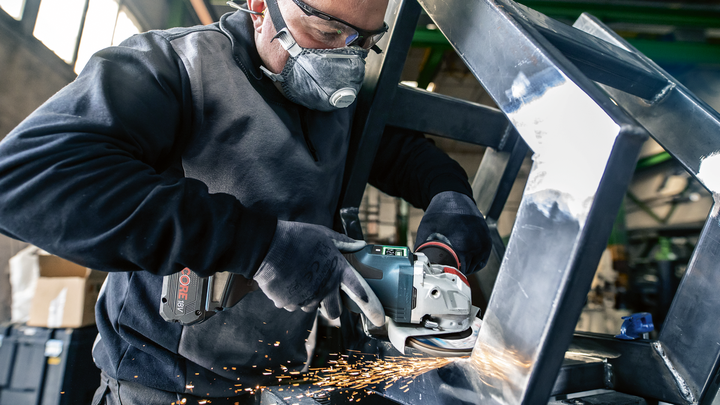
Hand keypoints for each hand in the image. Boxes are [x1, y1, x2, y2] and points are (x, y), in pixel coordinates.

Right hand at [254, 220, 384, 325]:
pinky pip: (293, 305)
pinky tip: (287, 280)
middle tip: (324, 292)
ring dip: (310, 299)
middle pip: (335, 311)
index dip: (373, 308)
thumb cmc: (297, 237)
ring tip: (300, 279)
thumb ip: (344, 243)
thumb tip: (361, 244)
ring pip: (312, 308)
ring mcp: (306, 298)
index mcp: (338, 271)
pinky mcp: (289, 303)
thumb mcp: (324, 234)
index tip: (380, 319)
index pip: (361, 293)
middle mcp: (325, 288)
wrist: (267, 247)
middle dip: (332, 306)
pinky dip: (293, 297)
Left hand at [414, 191, 490, 274]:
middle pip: (465, 270)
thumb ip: (425, 253)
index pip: (456, 272)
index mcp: (460, 245)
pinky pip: (481, 260)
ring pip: (473, 267)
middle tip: (444, 261)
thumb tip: (421, 270)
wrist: (454, 198)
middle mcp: (475, 245)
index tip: (440, 272)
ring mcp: (483, 243)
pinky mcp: (487, 242)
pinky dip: (472, 261)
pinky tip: (462, 252)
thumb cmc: (438, 215)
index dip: (446, 274)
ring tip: (453, 253)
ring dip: (464, 265)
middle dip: (454, 268)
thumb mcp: (425, 234)